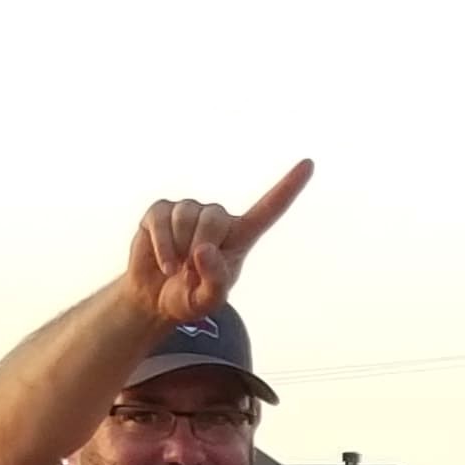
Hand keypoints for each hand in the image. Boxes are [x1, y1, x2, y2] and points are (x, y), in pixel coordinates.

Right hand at [122, 162, 311, 327]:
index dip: (289, 187)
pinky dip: (161, 246)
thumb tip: (204, 250)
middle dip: (199, 249)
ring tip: (177, 268)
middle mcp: (218, 217)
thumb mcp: (208, 301)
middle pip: (215, 218)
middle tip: (191, 274)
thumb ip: (215, 281)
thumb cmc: (189, 298)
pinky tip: (164, 264)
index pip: (269, 209)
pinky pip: (161, 219)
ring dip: (178, 250)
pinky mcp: (162, 210)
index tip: (309, 164)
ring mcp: (189, 210)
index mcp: (241, 237)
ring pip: (186, 217)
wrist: (155, 299)